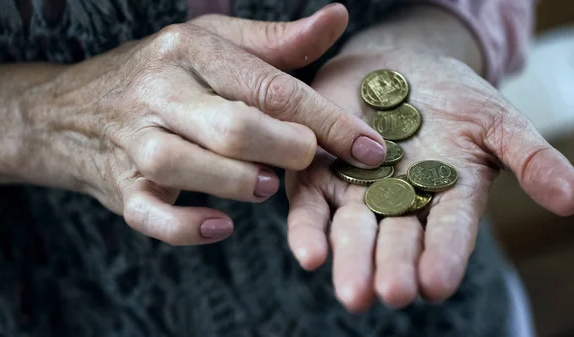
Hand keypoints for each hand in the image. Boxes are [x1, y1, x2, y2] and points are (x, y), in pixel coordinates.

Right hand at [19, 5, 386, 244]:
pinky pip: (149, 214)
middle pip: (232, 127)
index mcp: (189, 50)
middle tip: (308, 160)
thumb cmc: (159, 74)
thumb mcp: (212, 44)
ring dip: (239, 183)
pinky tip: (220, 226)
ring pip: (187, 167)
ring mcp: (133, 142)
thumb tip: (339, 18)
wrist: (68, 109)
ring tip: (265, 186)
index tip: (371, 148)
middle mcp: (158, 92)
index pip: (270, 87)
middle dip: (285, 150)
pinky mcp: (119, 187)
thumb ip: (276, 42)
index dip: (328, 120)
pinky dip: (186, 227)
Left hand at [286, 50, 573, 310]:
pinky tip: (309, 254)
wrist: (396, 65)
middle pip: (395, 241)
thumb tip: (572, 200)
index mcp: (445, 199)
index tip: (436, 283)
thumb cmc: (453, 98)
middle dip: (392, 267)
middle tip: (389, 293)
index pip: (446, 233)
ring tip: (353, 292)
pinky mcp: (317, 175)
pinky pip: (309, 206)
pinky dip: (307, 229)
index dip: (443, 257)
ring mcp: (356, 191)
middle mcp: (399, 205)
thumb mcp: (496, 121)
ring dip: (350, 259)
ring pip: (351, 231)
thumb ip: (530, 158)